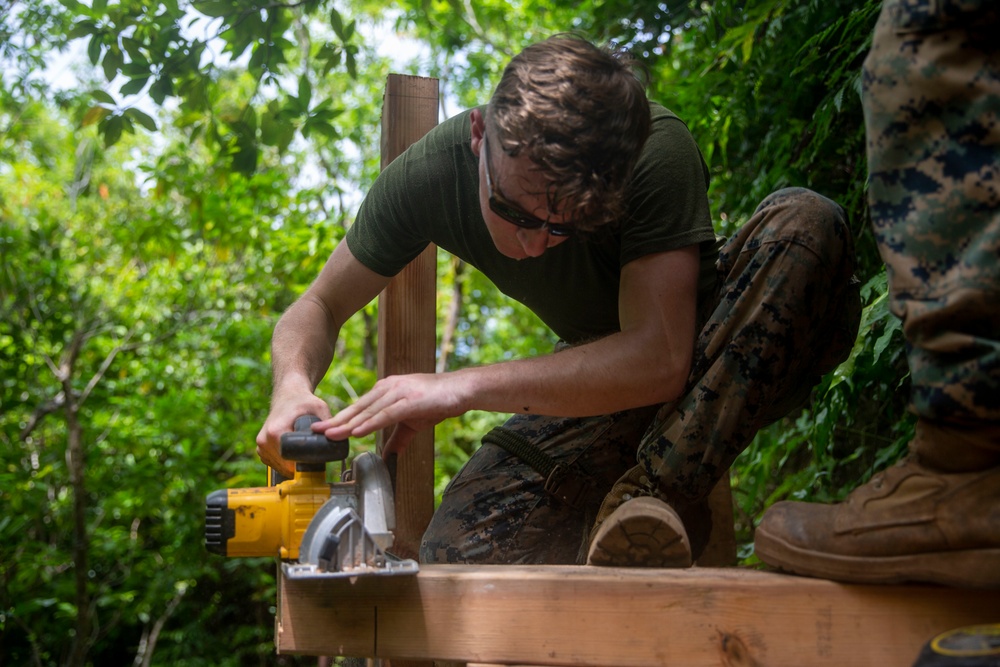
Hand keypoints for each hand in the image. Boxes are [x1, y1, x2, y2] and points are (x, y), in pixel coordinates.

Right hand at [255, 391, 331, 477]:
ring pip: (280, 467)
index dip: (304, 464)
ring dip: (293, 465)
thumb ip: (327, 422)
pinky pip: (276, 464)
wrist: (288, 396)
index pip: (290, 461)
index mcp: (275, 432)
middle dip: (301, 466)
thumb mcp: (319, 407)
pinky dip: (286, 462)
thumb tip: (335, 437)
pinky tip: (295, 452)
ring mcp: (261, 446)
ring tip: (303, 451)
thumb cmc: (303, 401)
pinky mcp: (261, 450)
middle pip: (285, 467)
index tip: (315, 460)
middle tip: (313, 456)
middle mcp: (264, 441)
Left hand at [314, 373, 468, 455]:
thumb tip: (386, 456)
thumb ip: (397, 438)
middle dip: (336, 421)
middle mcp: (388, 388)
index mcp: (386, 391)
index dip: (340, 419)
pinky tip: (358, 432)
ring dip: (348, 424)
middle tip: (315, 432)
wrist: (462, 390)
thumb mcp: (412, 423)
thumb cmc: (438, 402)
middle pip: (357, 408)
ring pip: (368, 411)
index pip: (359, 408)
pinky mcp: (410, 400)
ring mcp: (399, 392)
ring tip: (331, 435)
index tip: (323, 430)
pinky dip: (370, 423)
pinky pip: (386, 414)